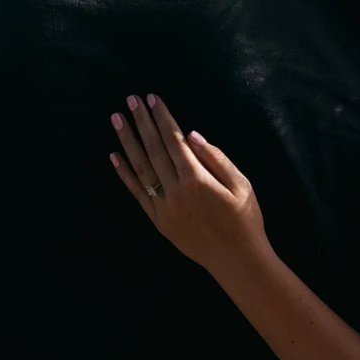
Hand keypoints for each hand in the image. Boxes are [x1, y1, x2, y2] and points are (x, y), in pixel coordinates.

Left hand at [108, 94, 268, 277]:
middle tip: (130, 100)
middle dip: (142, 122)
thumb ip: (216, 158)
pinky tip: (115, 156)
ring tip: (117, 119)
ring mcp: (164, 207)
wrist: (236, 260)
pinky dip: (125, 174)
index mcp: (198, 180)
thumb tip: (191, 134)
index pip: (174, 140)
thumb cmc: (245, 220)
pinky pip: (137, 193)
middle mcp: (176, 192)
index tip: (152, 99)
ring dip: (127, 142)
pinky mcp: (158, 220)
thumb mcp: (241, 184)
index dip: (162, 118)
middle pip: (154, 149)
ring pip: (141, 168)